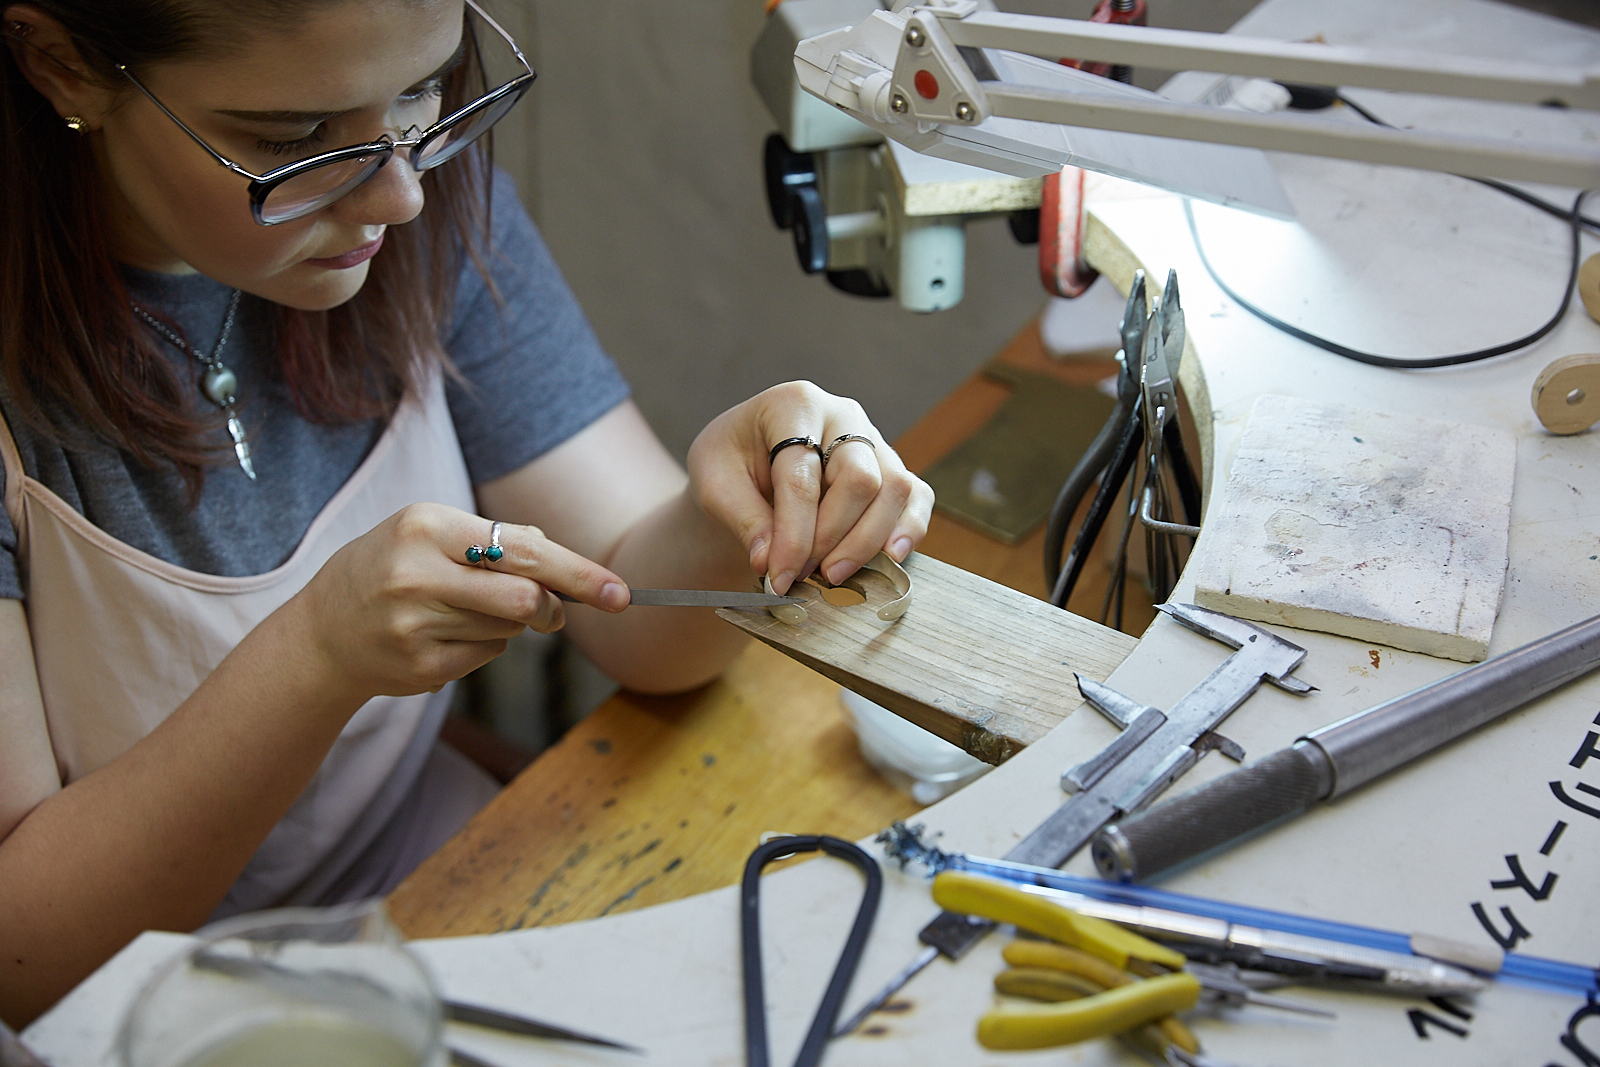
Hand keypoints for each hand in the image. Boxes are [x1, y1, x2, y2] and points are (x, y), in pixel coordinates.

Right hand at [297, 503, 628, 699]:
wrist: (322, 632)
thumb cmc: (392, 568)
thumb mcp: (432, 533)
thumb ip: (496, 540)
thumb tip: (561, 562)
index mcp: (427, 527)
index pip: (522, 550)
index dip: (578, 572)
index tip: (620, 592)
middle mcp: (417, 574)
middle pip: (524, 599)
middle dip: (551, 607)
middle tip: (552, 611)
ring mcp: (416, 626)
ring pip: (508, 630)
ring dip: (510, 624)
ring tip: (468, 612)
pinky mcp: (420, 667)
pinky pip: (487, 657)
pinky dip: (485, 647)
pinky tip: (447, 636)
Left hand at [687, 381, 933, 593]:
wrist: (747, 463)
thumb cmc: (730, 465)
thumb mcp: (714, 485)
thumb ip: (744, 521)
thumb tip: (771, 563)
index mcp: (794, 405)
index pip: (802, 475)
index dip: (793, 534)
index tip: (778, 578)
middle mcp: (842, 415)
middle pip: (859, 479)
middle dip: (832, 538)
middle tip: (804, 575)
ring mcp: (873, 440)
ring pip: (895, 490)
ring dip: (866, 542)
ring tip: (832, 575)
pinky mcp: (891, 468)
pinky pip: (917, 497)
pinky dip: (909, 529)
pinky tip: (888, 559)